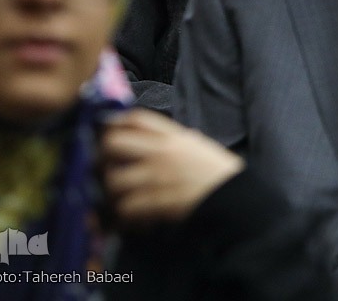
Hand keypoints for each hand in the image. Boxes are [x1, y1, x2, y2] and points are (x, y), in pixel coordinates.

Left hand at [101, 109, 243, 224]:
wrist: (234, 198)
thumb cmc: (217, 172)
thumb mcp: (198, 146)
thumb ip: (176, 140)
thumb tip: (157, 138)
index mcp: (174, 137)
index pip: (137, 119)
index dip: (115, 123)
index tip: (107, 132)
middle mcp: (162, 152)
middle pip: (113, 144)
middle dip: (103, 157)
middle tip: (106, 169)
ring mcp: (158, 176)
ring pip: (114, 180)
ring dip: (112, 193)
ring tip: (120, 200)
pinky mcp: (157, 201)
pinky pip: (126, 207)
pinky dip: (125, 215)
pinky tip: (132, 218)